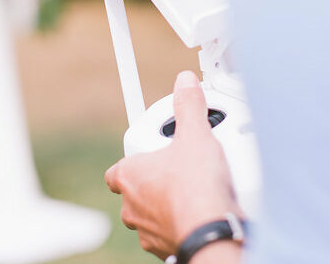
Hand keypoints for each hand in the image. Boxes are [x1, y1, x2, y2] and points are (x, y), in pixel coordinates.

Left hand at [105, 71, 240, 258]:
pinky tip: (202, 214)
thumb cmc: (195, 187)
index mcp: (129, 176)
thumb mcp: (195, 135)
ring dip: (169, 204)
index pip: (118, 169)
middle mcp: (132, 207)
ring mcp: (148, 231)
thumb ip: (188, 106)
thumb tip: (184, 82)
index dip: (135, 160)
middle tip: (182, 168)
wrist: (211, 232)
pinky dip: (183, 223)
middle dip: (156, 181)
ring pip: (152, 214)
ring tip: (196, 191)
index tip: (154, 153)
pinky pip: (171, 232)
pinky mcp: (168, 249)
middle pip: (137, 191)